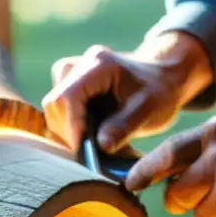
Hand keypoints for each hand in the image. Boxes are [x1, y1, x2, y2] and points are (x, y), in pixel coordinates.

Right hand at [42, 31, 212, 152]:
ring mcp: (71, 73)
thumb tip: (100, 146)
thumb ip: (124, 126)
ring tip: (93, 144)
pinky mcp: (69, 85)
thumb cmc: (160, 91)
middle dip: (69, 132)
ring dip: (68, 131)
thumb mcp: (150, 109)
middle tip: (91, 152)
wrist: (162, 77)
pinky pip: (58, 110)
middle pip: (56, 104)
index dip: (72, 126)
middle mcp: (79, 64)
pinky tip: (89, 135)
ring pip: (53, 109)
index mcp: (99, 64)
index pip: (68, 97)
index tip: (83, 150)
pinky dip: (70, 127)